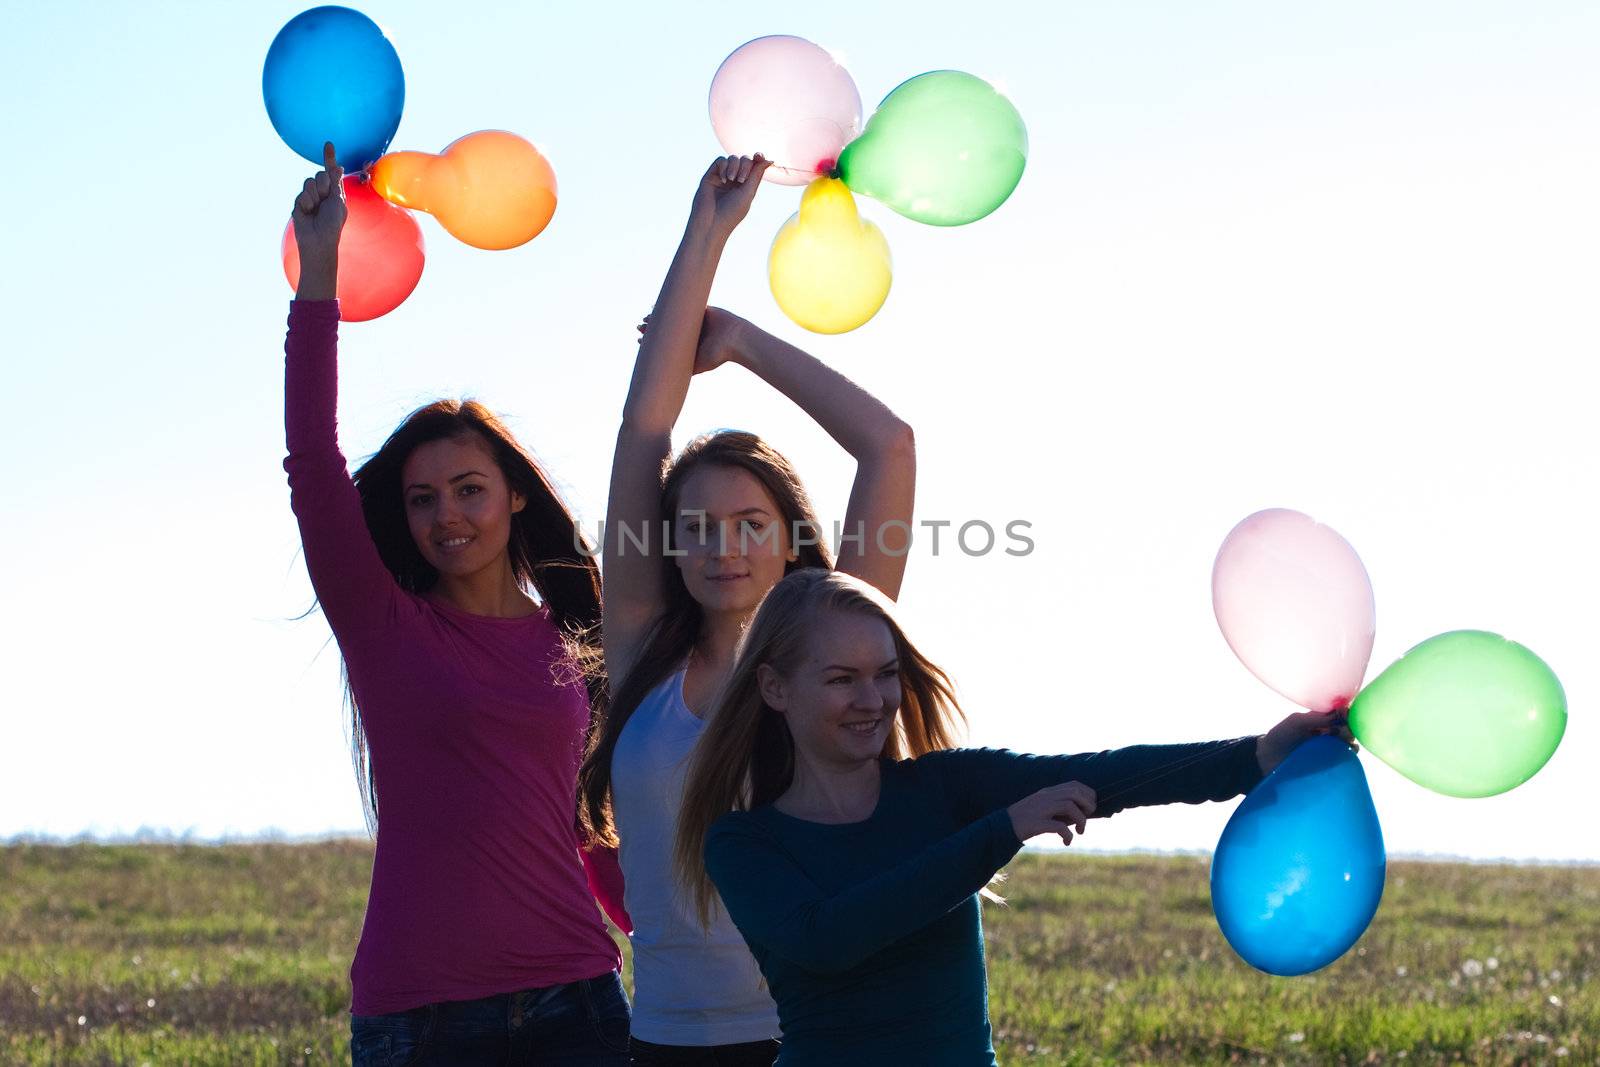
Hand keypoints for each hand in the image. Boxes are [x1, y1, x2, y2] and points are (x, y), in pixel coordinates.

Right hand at [291, 141, 346, 272]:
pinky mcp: (299, 204)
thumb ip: (334, 182)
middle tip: (325, 200)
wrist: (319, 240)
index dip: (329, 158)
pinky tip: (308, 214)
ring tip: (316, 209)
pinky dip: (306, 203)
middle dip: (323, 185)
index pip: (331, 172)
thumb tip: (338, 166)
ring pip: (309, 182)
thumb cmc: (333, 223)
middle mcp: (322, 193)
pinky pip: (301, 194)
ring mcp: (310, 198)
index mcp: (335, 192)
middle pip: (319, 174)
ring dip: (314, 194)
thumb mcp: (337, 200)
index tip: (329, 144)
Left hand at [636, 306, 749, 373]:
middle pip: (668, 329)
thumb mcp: (695, 366)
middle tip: (639, 328)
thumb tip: (659, 383)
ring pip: (674, 317)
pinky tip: (660, 305)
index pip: (667, 343)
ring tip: (646, 317)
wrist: (735, 340)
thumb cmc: (717, 355)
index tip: (640, 340)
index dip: (652, 341)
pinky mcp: (703, 310)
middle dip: (653, 328)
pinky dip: (673, 304)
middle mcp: (692, 334)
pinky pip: (685, 304)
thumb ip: (679, 371)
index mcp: (689, 347)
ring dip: (660, 316)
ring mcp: (697, 321)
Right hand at [690, 155, 769, 236]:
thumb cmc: (731, 212)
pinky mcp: (711, 175)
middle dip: (745, 166)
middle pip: (745, 160)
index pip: (754, 167)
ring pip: (733, 158)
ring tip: (731, 179)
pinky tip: (723, 180)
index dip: (758, 159)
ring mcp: (723, 177)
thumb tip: (770, 160)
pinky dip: (724, 167)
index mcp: (747, 186)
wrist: (710, 222)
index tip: (759, 156)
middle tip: (741, 180)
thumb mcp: (748, 193)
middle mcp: (735, 180)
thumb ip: (757, 175)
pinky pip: (720, 161)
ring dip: (735, 166)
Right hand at [1007, 781, 1096, 845]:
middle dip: (1087, 806)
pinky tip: (1067, 842)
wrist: (1002, 827)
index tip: (1089, 809)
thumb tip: (1083, 814)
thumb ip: (1060, 808)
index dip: (1088, 795)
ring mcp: (1040, 809)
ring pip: (1069, 806)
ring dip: (1080, 820)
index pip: (1074, 785)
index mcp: (1048, 792)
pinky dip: (1068, 834)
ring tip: (1080, 832)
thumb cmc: (1026, 820)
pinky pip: (1059, 826)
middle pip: (1074, 793)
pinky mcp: (1036, 823)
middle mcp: (1045, 797)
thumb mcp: (1044, 808)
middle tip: (1086, 819)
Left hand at [1255, 710, 1357, 774]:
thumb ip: (1316, 718)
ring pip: (1348, 744)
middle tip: (1342, 731)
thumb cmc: (1281, 736)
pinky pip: (1343, 759)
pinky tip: (1346, 754)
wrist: (1268, 758)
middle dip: (1349, 728)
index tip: (1345, 715)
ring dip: (1350, 742)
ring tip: (1344, 743)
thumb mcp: (1296, 722)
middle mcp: (1327, 733)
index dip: (1347, 713)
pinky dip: (1348, 756)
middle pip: (1348, 728)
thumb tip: (1341, 713)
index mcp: (1320, 720)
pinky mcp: (1327, 763)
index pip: (1340, 714)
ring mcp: (1328, 748)